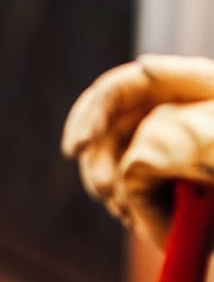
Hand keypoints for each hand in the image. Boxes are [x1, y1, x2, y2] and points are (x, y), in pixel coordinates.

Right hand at [62, 54, 213, 245]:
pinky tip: (129, 215)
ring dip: (104, 187)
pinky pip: (116, 185)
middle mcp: (135, 113)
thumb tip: (142, 66)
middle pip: (96, 136)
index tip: (80, 146)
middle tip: (103, 189)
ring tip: (121, 208)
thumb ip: (179, 73)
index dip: (85, 120)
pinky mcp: (135, 170)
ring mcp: (132, 142)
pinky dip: (118, 201)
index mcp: (149, 86)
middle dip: (94, 165)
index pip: (104, 96)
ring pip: (100, 165)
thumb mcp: (209, 87)